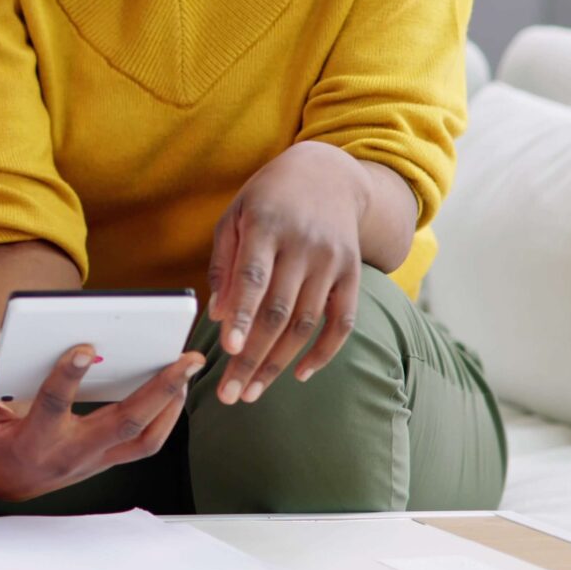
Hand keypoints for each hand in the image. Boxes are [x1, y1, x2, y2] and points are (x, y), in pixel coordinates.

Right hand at [0, 342, 202, 504]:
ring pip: (146, 437)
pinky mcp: (108, 458)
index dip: (69, 376)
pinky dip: (167, 414)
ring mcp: (95, 459)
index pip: (54, 407)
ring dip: (172, 403)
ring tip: (187, 368)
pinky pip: (147, 441)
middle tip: (185, 358)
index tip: (86, 345)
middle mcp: (71, 454)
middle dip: (158, 389)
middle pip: (124, 422)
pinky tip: (176, 386)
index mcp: (34, 441)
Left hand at [206, 140, 370, 401]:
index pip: (254, 278)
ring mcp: (332, 261)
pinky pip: (342, 322)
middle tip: (231, 395)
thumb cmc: (269, 199)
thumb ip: (224, 265)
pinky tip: (301, 374)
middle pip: (278, 312)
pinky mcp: (353, 274)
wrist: (329, 174)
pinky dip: (324, 352)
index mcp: (266, 226)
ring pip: (307, 324)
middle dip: (253, 358)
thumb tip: (218, 317)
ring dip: (279, 363)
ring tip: (253, 392)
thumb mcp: (235, 216)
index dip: (241, 316)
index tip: (226, 350)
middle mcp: (303, 245)